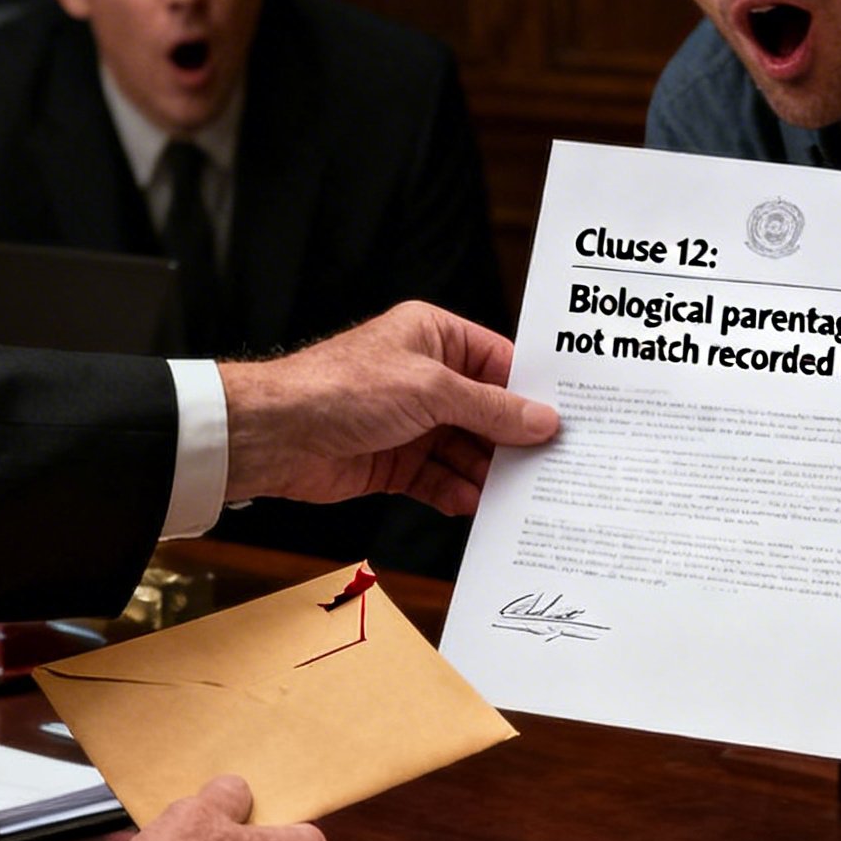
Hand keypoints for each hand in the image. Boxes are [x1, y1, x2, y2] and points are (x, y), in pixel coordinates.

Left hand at [218, 300, 557, 510]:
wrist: (275, 435)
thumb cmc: (340, 389)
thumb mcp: (430, 390)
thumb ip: (490, 408)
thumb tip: (541, 419)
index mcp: (433, 336)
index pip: (499, 361)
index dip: (530, 392)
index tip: (565, 420)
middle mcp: (424, 376)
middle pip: (486, 410)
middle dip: (512, 439)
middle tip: (548, 465)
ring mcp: (409, 421)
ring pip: (465, 448)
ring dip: (486, 471)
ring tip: (515, 493)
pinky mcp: (394, 460)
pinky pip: (438, 477)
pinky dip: (455, 491)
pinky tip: (471, 503)